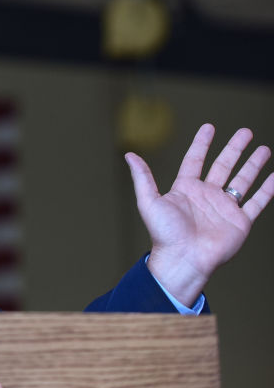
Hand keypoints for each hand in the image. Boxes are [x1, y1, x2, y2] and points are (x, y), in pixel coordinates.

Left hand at [126, 123, 273, 305]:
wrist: (184, 259)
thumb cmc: (164, 234)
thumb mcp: (149, 201)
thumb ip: (143, 177)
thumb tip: (129, 154)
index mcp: (186, 189)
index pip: (195, 160)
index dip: (202, 144)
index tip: (209, 127)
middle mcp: (207, 196)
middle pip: (223, 165)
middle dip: (235, 148)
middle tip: (246, 131)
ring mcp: (224, 208)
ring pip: (242, 180)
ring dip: (253, 164)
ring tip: (264, 148)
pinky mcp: (240, 221)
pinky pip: (257, 201)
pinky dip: (268, 189)